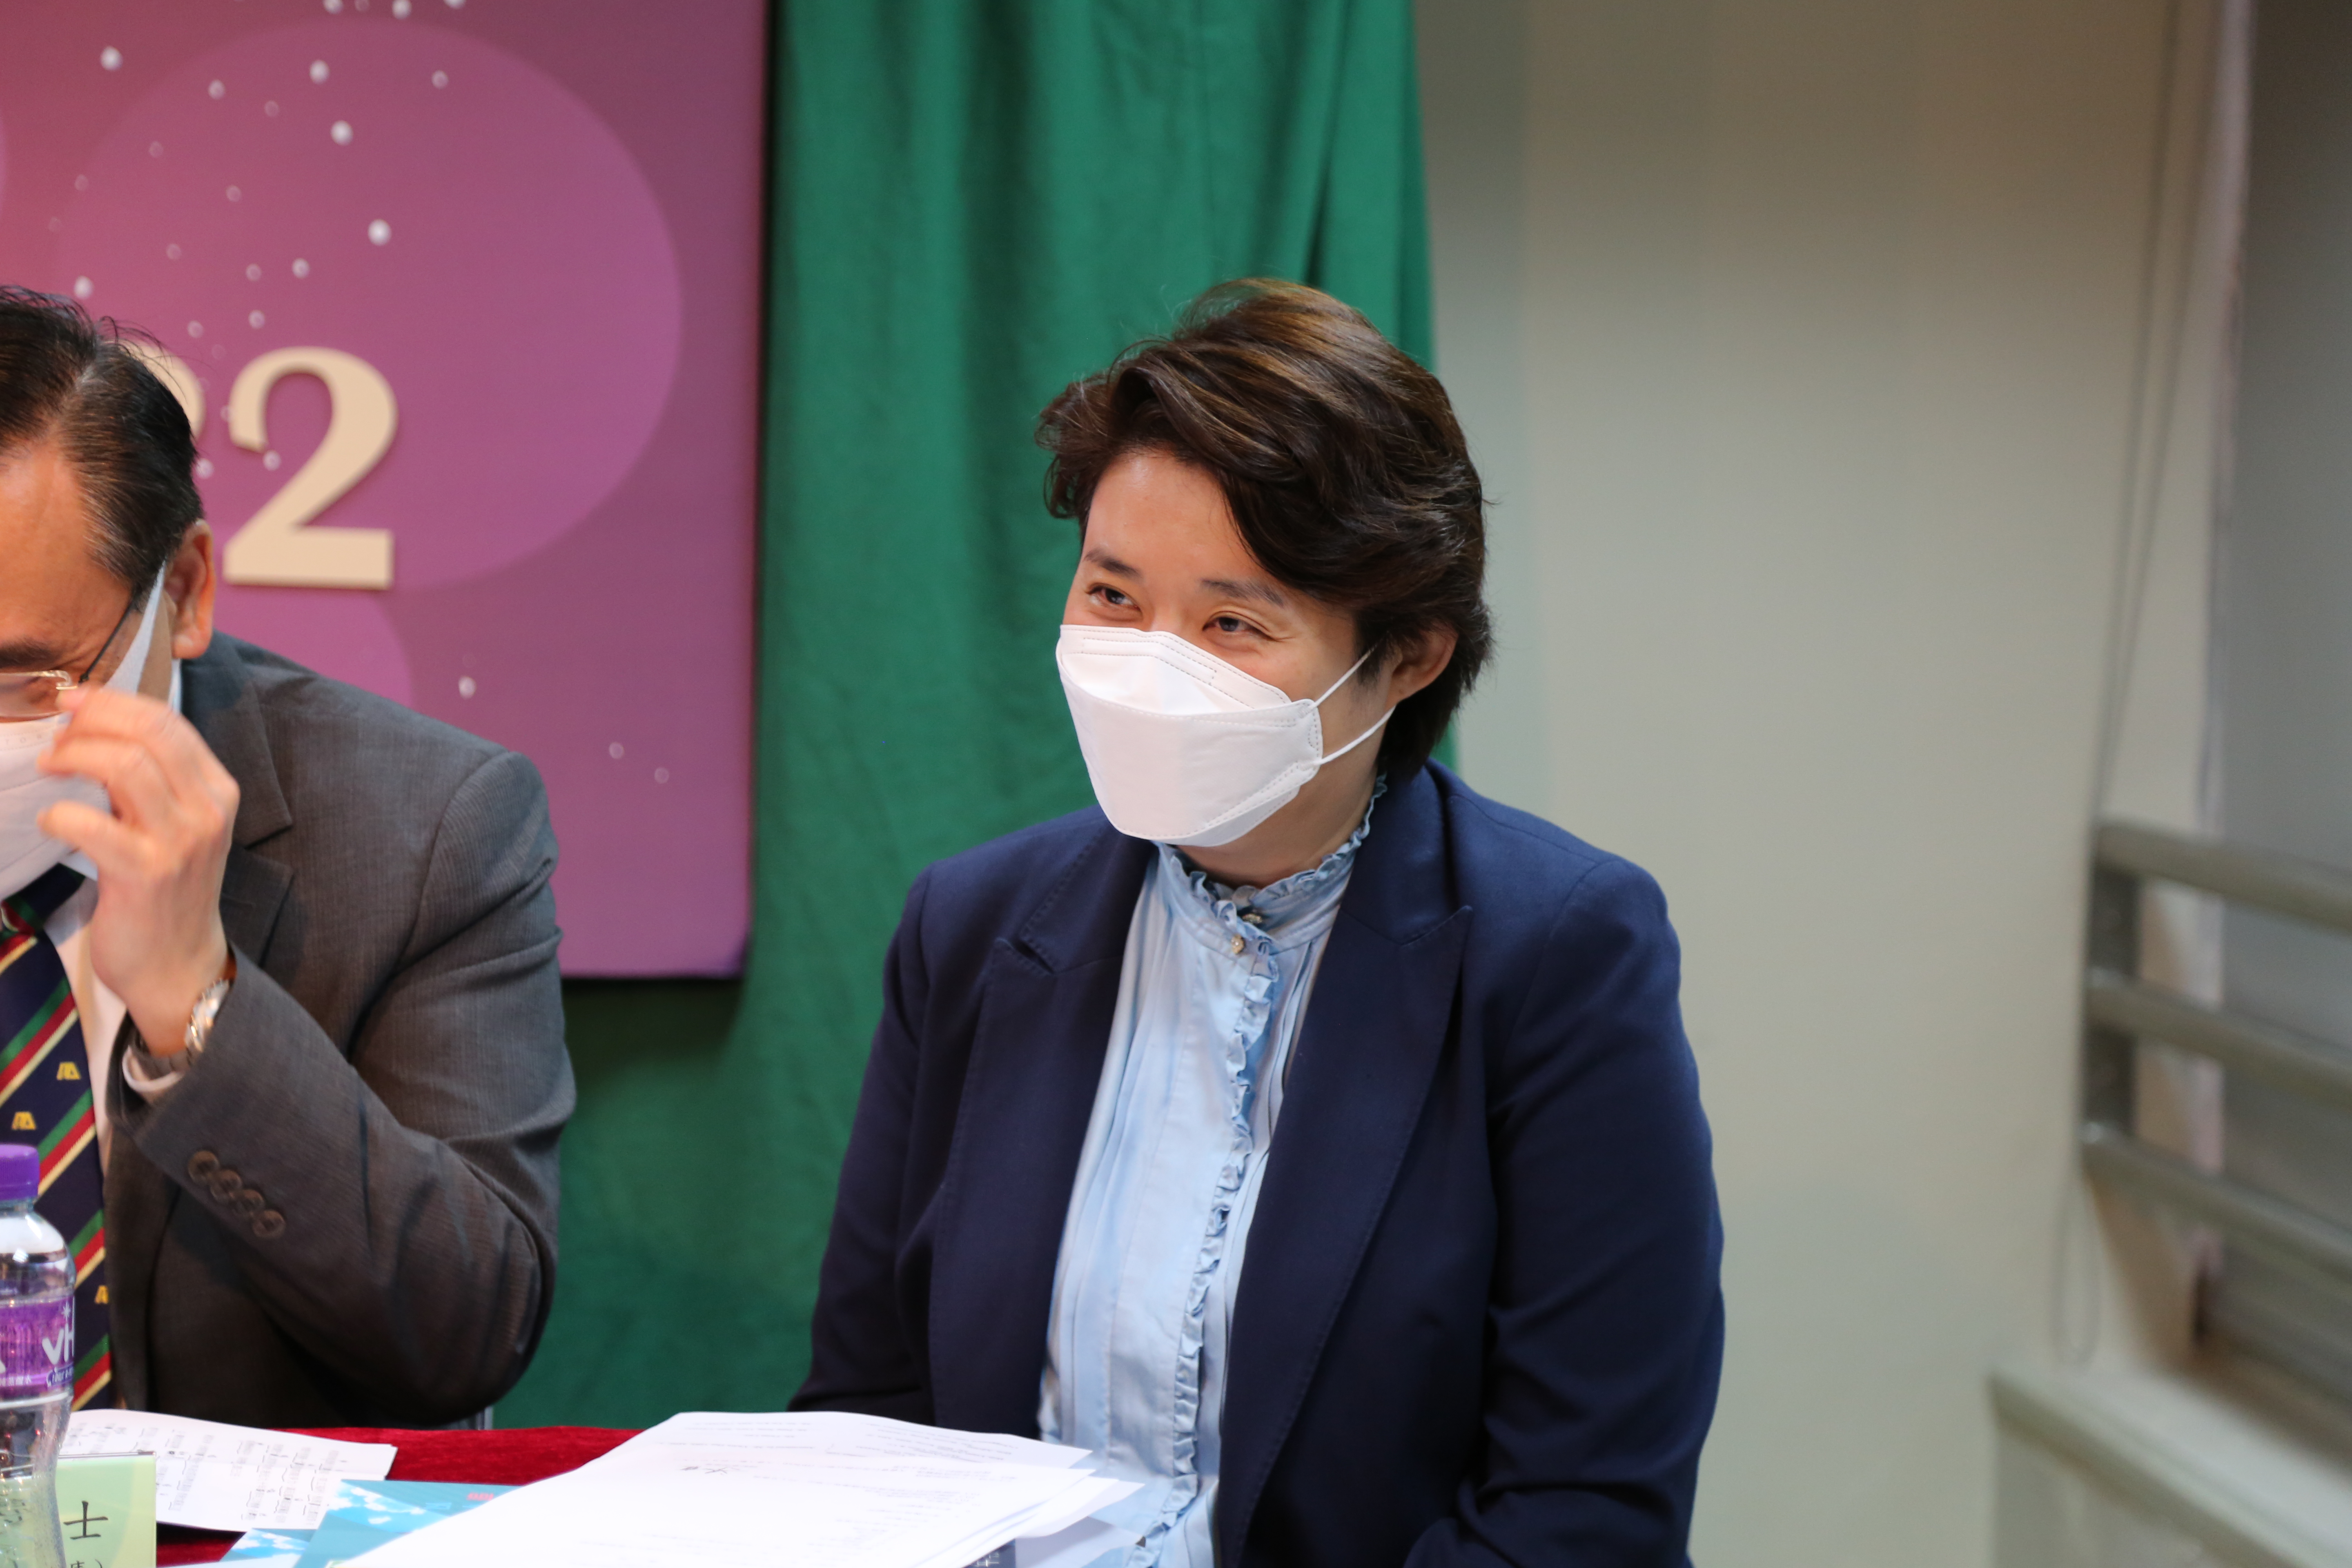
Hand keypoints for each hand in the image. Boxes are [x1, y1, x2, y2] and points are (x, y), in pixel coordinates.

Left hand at [35, 685, 237, 1055]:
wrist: (178, 964)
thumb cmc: (167, 891)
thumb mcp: (177, 825)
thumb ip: (155, 781)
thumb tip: (98, 730)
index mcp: (218, 790)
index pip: (167, 720)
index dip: (112, 701)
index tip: (73, 702)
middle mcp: (207, 810)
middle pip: (148, 732)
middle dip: (90, 719)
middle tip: (57, 734)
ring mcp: (179, 842)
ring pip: (124, 765)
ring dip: (73, 756)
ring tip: (51, 767)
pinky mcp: (145, 873)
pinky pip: (91, 823)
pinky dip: (59, 814)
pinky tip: (52, 821)